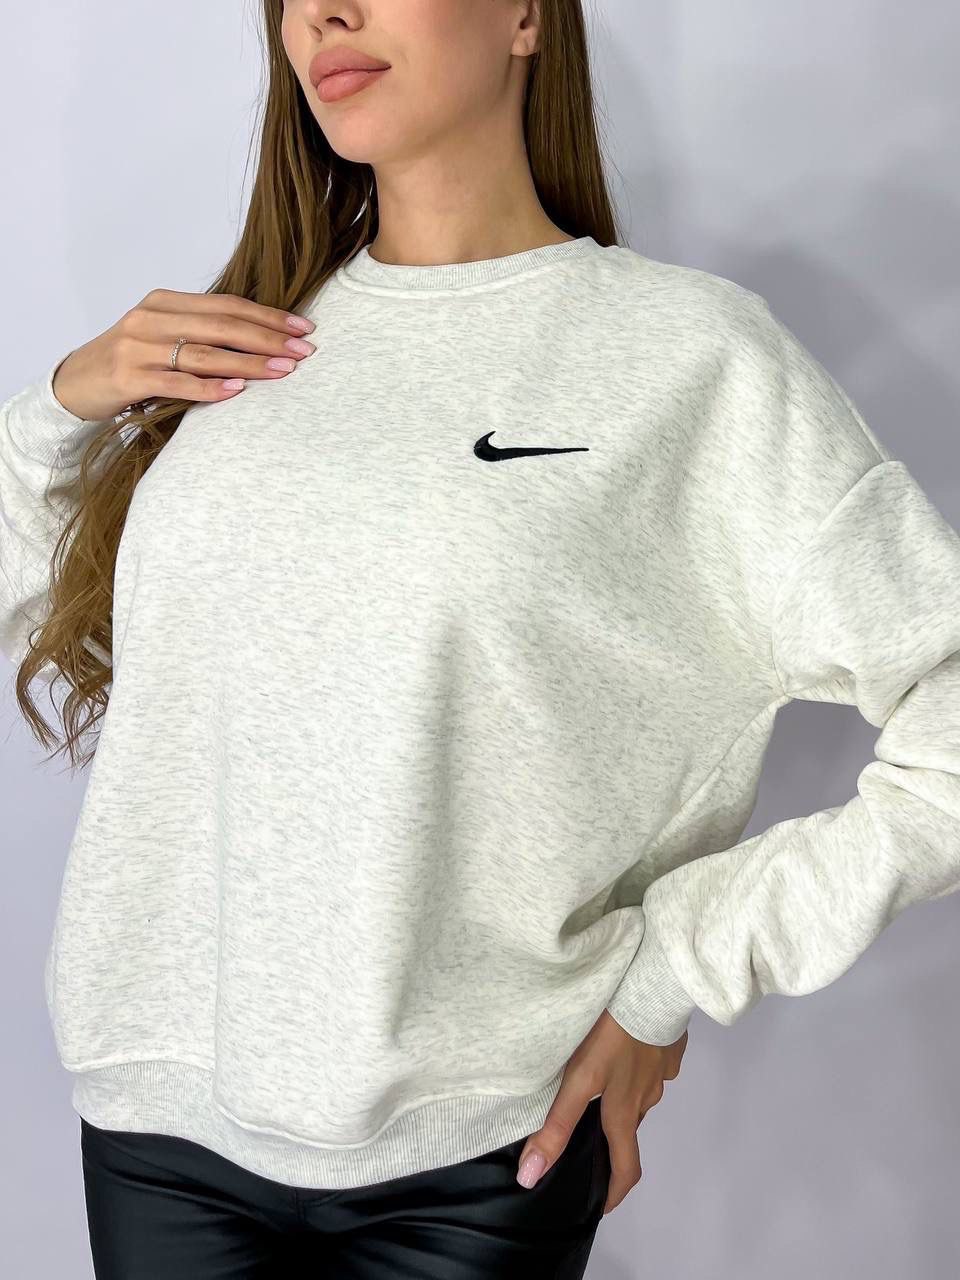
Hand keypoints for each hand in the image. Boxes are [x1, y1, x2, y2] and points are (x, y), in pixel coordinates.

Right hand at [51, 288, 318, 422]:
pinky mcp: (128, 377)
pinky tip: (237, 391)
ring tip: (282, 371)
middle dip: (268, 338)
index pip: (227, 305)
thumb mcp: (163, 336)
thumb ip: (201, 333)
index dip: (268, 317)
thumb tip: (261, 339)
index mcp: (165, 302)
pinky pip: (177, 382)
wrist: (75, 384)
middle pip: (222, 325)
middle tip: (304, 351)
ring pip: (204, 353)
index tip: (303, 329)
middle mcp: (151, 318)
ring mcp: (137, 347)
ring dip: (248, 363)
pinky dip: (209, 387)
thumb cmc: (130, 362)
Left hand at [515, 1010, 686, 1214]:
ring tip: (598, 1078)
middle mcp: (647, 1098)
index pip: (627, 1169)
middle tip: (585, 1126)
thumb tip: (531, 1176)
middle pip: (628, 1129)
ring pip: (638, 1095)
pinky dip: (635, 1067)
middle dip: (610, 1135)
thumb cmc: (613, 1037)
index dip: (615, 1193)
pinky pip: (650, 1066)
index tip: (600, 1203)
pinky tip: (621, 1047)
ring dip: (620, 1096)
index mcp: (624, 1112)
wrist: (653, 988)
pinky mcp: (668, 1048)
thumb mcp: (579, 1080)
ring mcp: (661, 1072)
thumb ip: (557, 1125)